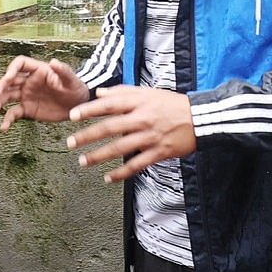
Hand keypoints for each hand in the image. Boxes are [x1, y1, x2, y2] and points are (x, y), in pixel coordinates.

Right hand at [0, 57, 88, 129]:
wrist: (79, 106)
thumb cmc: (76, 88)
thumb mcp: (72, 80)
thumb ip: (63, 71)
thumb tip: (53, 61)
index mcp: (38, 71)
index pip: (20, 64)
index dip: (12, 69)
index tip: (8, 78)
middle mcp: (28, 82)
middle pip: (9, 81)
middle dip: (0, 88)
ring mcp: (26, 96)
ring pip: (7, 97)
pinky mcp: (27, 109)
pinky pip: (14, 113)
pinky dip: (7, 119)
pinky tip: (3, 127)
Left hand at [66, 86, 195, 182]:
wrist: (202, 118)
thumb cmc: (173, 104)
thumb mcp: (149, 92)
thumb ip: (123, 92)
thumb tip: (100, 92)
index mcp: (139, 103)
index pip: (109, 105)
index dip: (89, 110)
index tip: (72, 115)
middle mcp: (143, 119)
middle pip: (109, 128)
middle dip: (87, 136)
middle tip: (69, 142)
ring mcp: (150, 137)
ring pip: (119, 148)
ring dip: (99, 156)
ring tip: (82, 162)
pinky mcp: (159, 152)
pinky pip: (136, 165)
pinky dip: (121, 173)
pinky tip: (107, 179)